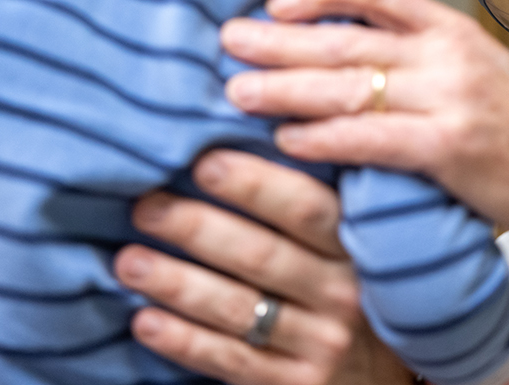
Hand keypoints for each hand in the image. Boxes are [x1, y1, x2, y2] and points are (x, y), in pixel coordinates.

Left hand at [115, 150, 409, 384]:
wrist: (380, 377)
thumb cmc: (350, 290)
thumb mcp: (353, 246)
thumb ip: (310, 206)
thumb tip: (230, 146)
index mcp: (357, 245)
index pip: (307, 208)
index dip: (255, 183)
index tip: (202, 161)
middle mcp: (346, 294)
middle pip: (263, 256)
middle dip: (197, 227)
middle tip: (145, 206)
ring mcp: (323, 343)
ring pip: (239, 309)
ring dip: (177, 283)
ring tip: (128, 261)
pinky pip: (231, 361)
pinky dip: (184, 340)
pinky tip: (145, 321)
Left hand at [221, 0, 508, 263]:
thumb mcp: (477, 74)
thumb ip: (418, 61)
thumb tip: (343, 61)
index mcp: (451, 30)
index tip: (273, 2)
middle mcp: (448, 54)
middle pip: (347, 37)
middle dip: (278, 40)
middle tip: (227, 43)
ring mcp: (451, 98)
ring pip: (350, 84)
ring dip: (285, 88)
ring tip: (235, 92)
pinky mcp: (451, 148)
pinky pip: (372, 138)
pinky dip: (324, 138)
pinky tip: (288, 141)